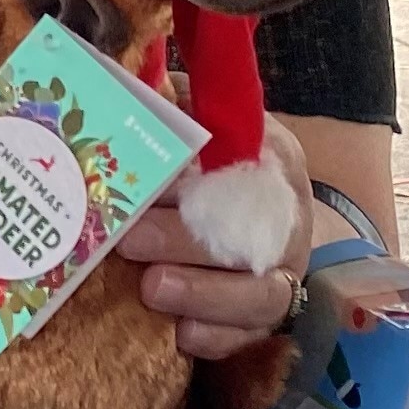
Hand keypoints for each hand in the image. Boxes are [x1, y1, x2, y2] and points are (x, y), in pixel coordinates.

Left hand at [118, 115, 306, 360]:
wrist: (267, 220)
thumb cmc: (212, 164)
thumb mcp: (204, 123)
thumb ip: (172, 102)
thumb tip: (121, 71)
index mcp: (273, 160)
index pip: (252, 163)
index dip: (204, 173)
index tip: (156, 174)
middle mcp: (286, 220)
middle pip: (249, 235)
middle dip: (184, 239)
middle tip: (130, 238)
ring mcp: (281, 273)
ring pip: (259, 294)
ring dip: (203, 295)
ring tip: (153, 289)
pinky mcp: (265, 318)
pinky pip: (251, 337)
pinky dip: (217, 338)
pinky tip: (180, 334)